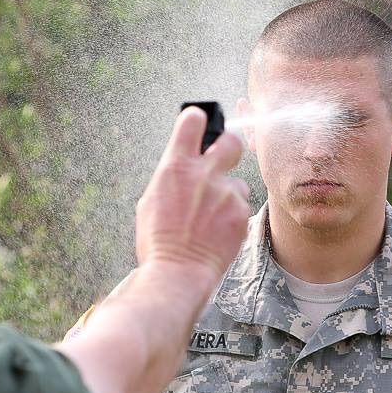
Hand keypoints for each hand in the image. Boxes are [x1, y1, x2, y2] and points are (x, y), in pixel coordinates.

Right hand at [134, 107, 250, 284]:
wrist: (177, 272)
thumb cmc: (158, 241)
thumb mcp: (151, 201)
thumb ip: (171, 177)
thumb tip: (180, 165)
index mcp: (175, 166)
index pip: (194, 120)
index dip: (198, 119)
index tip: (200, 124)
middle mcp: (203, 173)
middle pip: (231, 140)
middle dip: (229, 146)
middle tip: (222, 159)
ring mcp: (225, 193)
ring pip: (236, 182)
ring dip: (227, 195)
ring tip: (210, 218)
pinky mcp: (240, 212)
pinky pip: (240, 207)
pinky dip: (231, 218)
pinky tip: (216, 233)